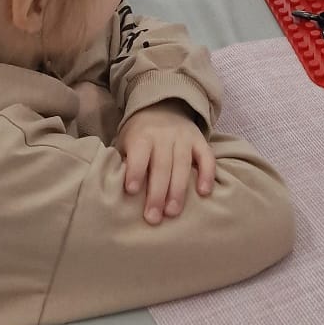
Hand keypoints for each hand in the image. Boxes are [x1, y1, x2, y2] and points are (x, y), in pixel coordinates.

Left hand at [116, 107, 216, 223]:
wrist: (163, 106)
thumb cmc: (139, 134)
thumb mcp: (126, 141)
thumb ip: (125, 160)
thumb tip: (115, 187)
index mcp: (142, 136)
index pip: (139, 154)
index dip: (136, 171)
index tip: (132, 191)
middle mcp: (164, 135)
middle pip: (162, 166)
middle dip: (157, 193)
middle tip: (153, 218)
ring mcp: (184, 138)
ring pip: (183, 165)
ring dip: (178, 190)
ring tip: (172, 212)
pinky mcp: (200, 141)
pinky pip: (207, 157)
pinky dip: (207, 174)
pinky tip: (203, 192)